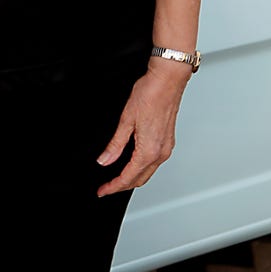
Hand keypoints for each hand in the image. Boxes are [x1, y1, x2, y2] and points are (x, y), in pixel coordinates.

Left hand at [96, 60, 189, 196]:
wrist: (168, 80)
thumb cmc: (150, 94)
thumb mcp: (126, 120)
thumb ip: (115, 144)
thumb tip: (105, 160)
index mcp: (149, 150)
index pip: (128, 177)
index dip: (113, 186)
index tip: (102, 190)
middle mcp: (160, 152)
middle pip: (139, 179)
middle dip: (122, 186)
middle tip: (107, 187)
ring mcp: (166, 148)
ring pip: (148, 173)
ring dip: (133, 178)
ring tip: (116, 178)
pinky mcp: (168, 141)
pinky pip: (154, 163)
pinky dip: (141, 168)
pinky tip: (132, 164)